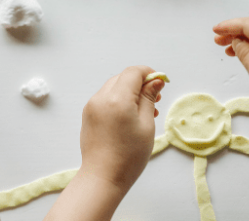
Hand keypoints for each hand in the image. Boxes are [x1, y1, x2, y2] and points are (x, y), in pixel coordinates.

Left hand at [80, 66, 163, 192]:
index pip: (133, 72)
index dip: (149, 74)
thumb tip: (155, 80)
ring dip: (129, 93)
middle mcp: (100, 98)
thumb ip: (149, 98)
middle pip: (122, 78)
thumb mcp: (146, 124)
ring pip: (113, 88)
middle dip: (139, 84)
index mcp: (116, 99)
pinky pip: (105, 99)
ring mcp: (91, 106)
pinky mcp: (88, 115)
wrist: (103, 176)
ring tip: (145, 111)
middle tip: (155, 100)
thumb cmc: (129, 155)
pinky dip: (118, 101)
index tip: (160, 83)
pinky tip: (129, 117)